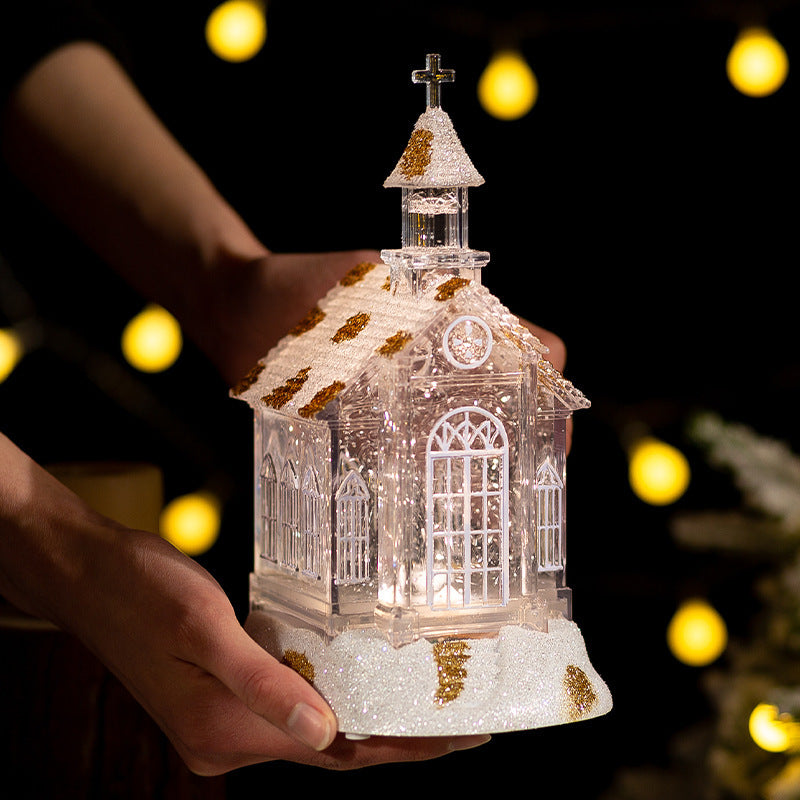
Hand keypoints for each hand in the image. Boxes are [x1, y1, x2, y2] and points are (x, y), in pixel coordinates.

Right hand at [0, 434, 488, 774]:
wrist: (90, 574)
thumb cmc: (143, 592)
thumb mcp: (205, 629)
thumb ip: (264, 686)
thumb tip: (327, 731)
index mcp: (225, 732)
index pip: (333, 751)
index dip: (398, 748)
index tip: (454, 739)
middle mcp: (225, 737)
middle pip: (328, 745)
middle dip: (393, 736)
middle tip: (455, 719)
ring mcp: (220, 718)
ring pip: (310, 724)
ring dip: (363, 713)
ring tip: (417, 697)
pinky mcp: (218, 693)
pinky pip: (286, 701)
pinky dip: (327, 692)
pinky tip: (353, 674)